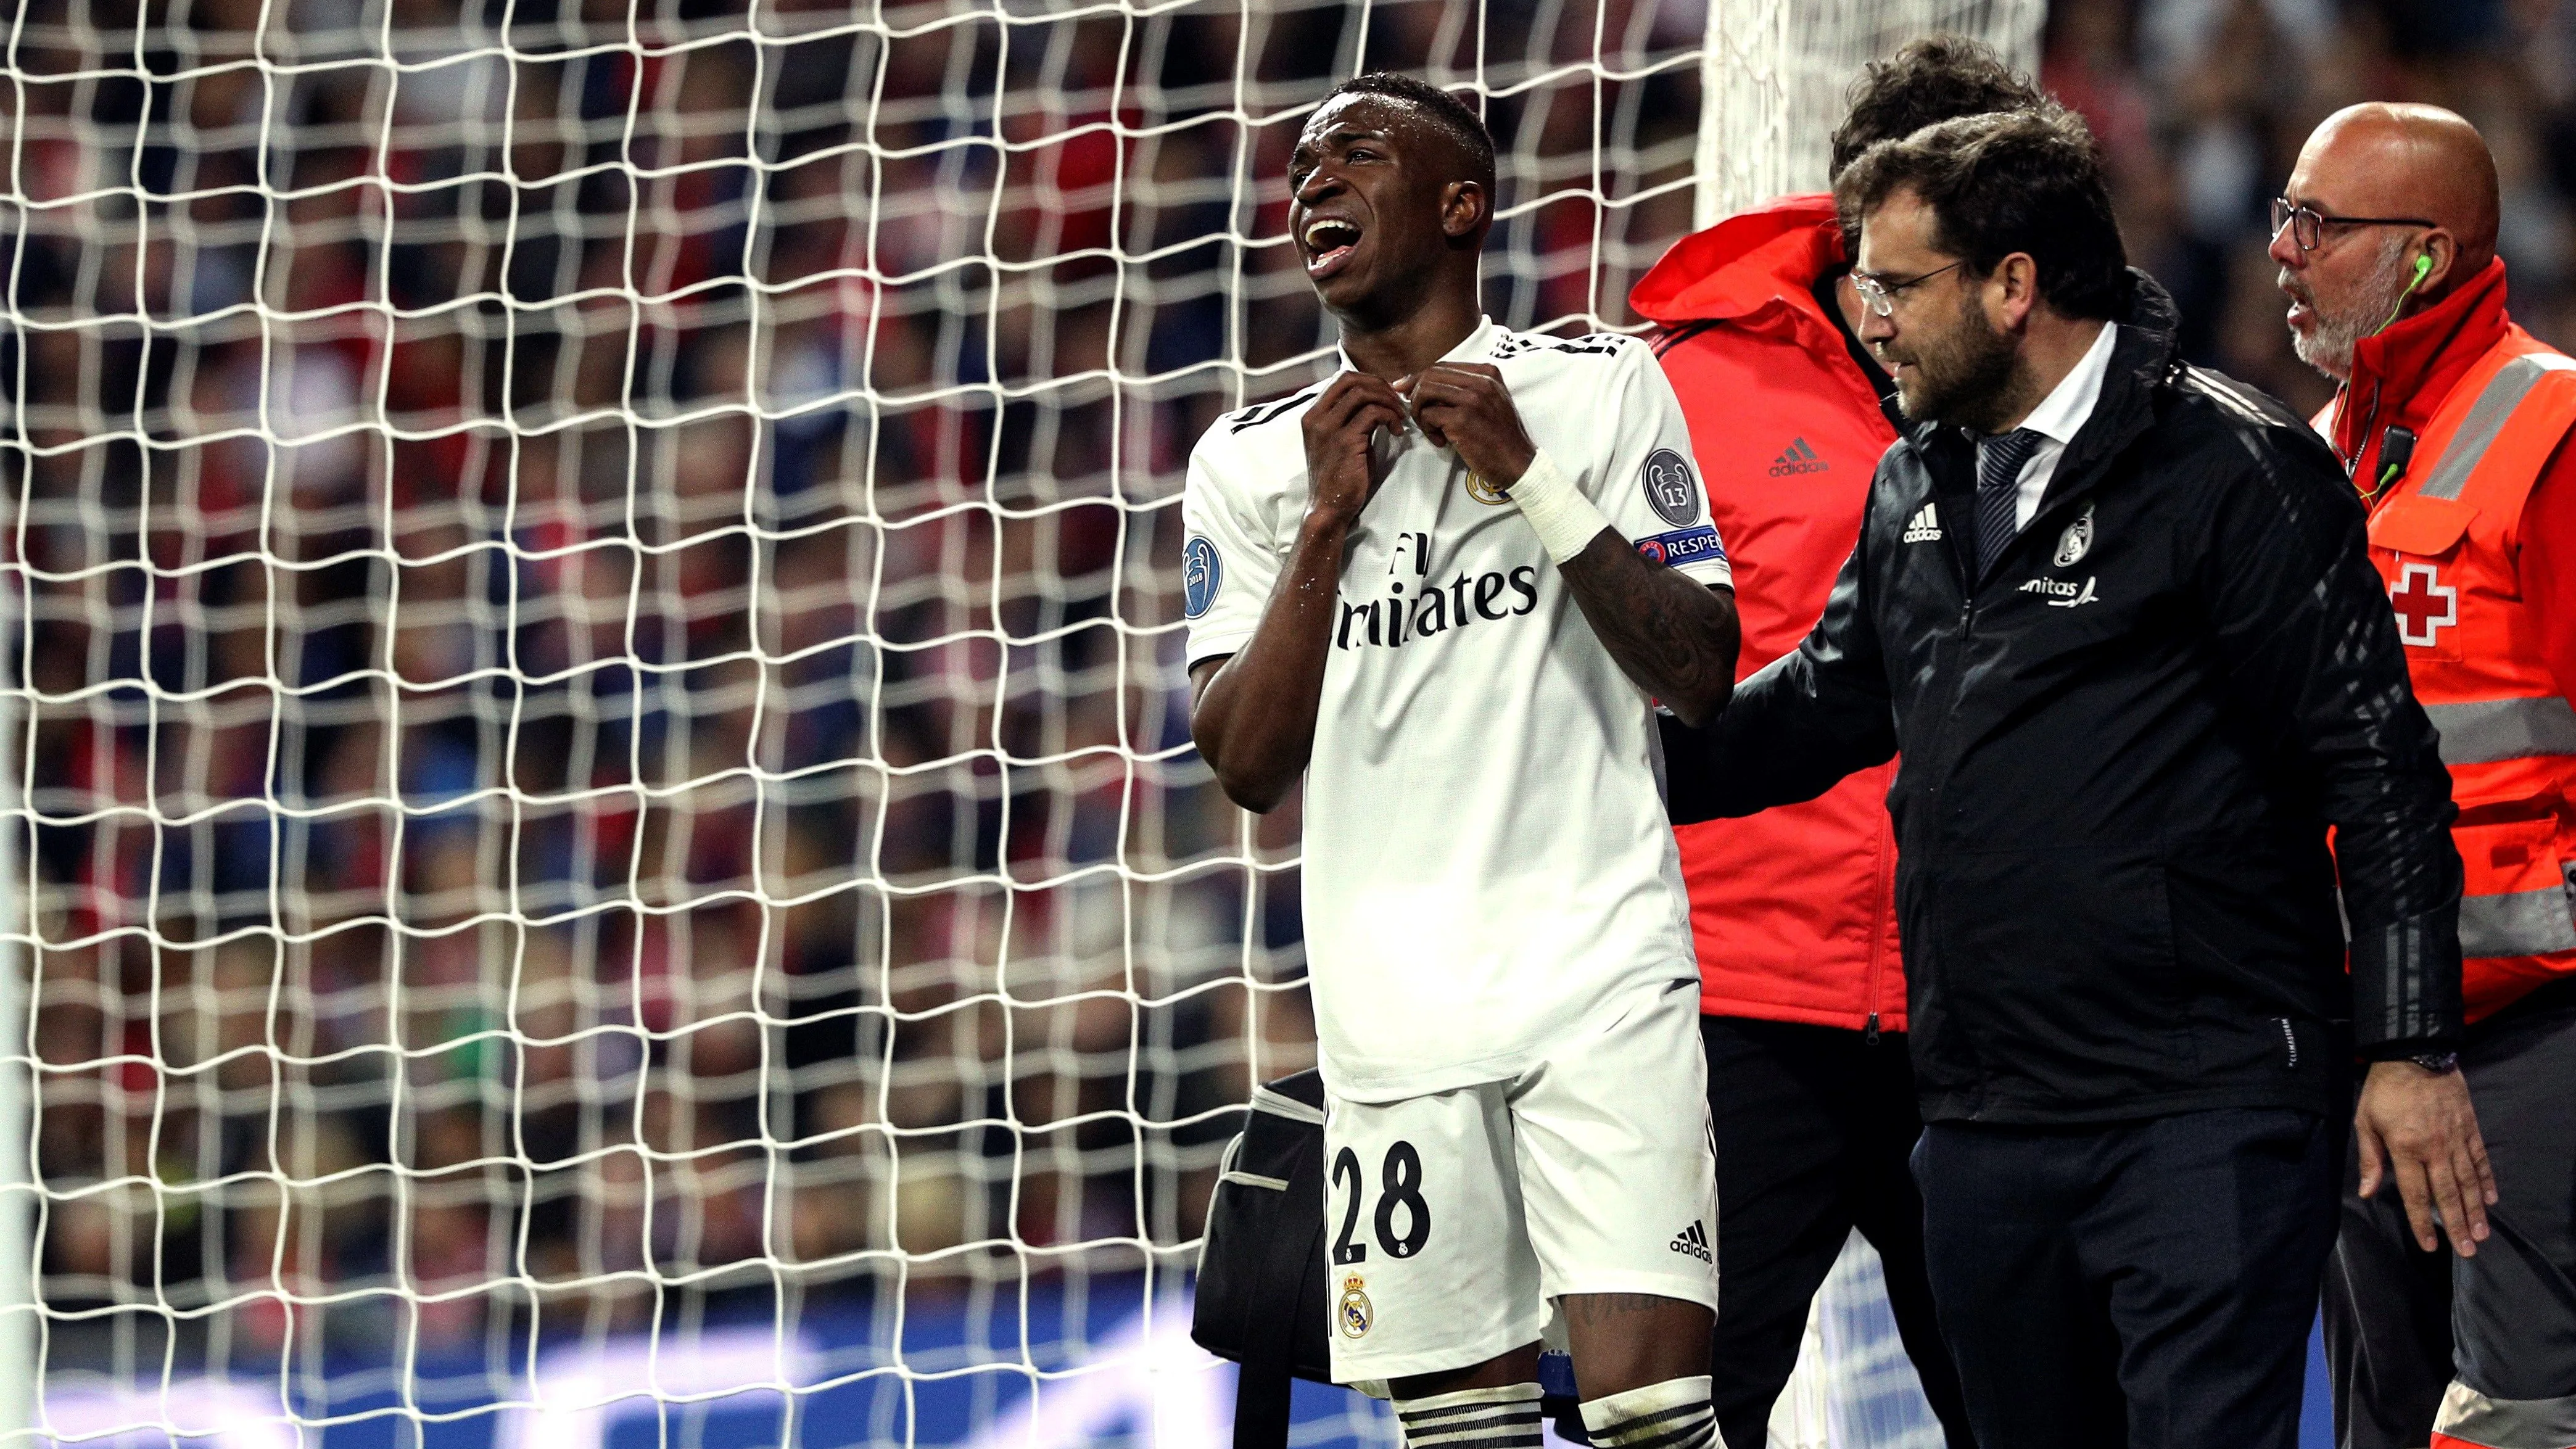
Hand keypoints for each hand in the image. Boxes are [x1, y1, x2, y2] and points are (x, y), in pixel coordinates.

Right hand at [1301, 373, 1408, 529]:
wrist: (1330, 508)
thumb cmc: (1339, 476)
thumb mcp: (1341, 440)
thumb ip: (1351, 418)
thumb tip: (1377, 399)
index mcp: (1313, 415)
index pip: (1341, 379)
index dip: (1369, 381)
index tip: (1386, 395)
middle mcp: (1316, 418)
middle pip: (1351, 380)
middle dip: (1380, 386)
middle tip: (1397, 403)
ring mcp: (1328, 429)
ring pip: (1362, 393)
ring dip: (1388, 402)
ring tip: (1399, 418)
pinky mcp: (1345, 441)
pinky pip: (1373, 414)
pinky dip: (1390, 417)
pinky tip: (1397, 431)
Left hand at [1395, 363, 1535, 490]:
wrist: (1518, 463)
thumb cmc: (1501, 436)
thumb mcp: (1491, 401)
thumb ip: (1466, 389)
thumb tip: (1424, 382)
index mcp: (1487, 373)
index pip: (1442, 367)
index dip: (1420, 378)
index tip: (1407, 390)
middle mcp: (1481, 381)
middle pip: (1430, 375)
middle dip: (1414, 392)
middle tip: (1414, 411)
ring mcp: (1472, 399)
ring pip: (1425, 391)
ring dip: (1419, 411)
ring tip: (1430, 428)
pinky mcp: (1462, 419)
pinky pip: (1428, 415)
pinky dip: (1428, 430)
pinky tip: (1441, 441)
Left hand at [2354, 1057, 2496, 1254]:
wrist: (2414, 1054)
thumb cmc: (2384, 1090)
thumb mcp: (2365, 1121)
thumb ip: (2369, 1158)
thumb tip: (2368, 1192)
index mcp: (2405, 1148)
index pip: (2416, 1194)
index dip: (2423, 1222)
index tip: (2431, 1245)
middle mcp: (2434, 1148)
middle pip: (2448, 1194)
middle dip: (2457, 1225)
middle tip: (2467, 1251)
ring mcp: (2456, 1139)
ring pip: (2468, 1181)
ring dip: (2476, 1210)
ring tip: (2482, 1234)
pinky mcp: (2470, 1128)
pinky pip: (2480, 1159)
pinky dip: (2487, 1180)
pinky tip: (2491, 1199)